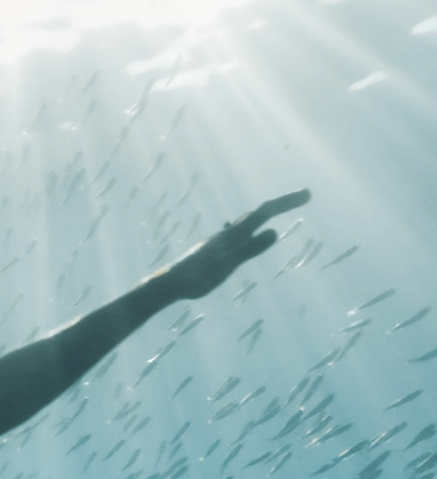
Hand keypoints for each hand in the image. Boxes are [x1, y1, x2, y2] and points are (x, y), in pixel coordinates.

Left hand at [158, 189, 311, 300]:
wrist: (169, 284)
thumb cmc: (195, 277)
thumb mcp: (226, 264)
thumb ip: (249, 249)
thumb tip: (274, 231)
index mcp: (233, 234)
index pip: (265, 212)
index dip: (287, 202)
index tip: (309, 194)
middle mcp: (229, 233)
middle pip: (259, 212)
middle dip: (282, 204)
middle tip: (304, 197)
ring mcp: (221, 241)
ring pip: (247, 221)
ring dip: (266, 212)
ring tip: (278, 207)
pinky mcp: (216, 251)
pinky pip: (239, 233)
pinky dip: (250, 226)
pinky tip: (242, 232)